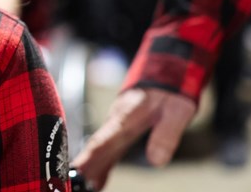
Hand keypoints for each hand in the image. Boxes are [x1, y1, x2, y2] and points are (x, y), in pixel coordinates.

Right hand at [71, 87, 196, 189]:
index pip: (105, 140)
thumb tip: (156, 161)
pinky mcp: (119, 128)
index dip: (91, 158)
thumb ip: (166, 134)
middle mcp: (116, 122)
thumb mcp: (177, 111)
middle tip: (73, 184)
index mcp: (126, 117)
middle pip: (96, 148)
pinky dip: (98, 164)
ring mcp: (115, 125)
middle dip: (85, 167)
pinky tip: (96, 180)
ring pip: (98, 149)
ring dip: (89, 167)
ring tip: (81, 187)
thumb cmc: (170, 89)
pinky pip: (105, 149)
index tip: (78, 172)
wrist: (164, 70)